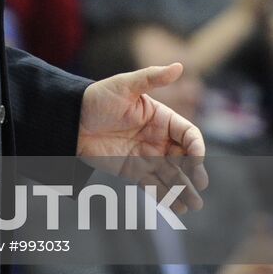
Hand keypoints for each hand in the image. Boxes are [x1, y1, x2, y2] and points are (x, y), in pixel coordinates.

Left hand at [77, 63, 207, 212]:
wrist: (71, 120)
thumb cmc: (98, 98)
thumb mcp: (125, 85)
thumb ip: (152, 77)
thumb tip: (180, 65)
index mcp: (162, 118)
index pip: (188, 134)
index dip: (196, 147)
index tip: (197, 160)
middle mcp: (159, 138)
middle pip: (184, 158)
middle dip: (195, 172)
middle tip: (201, 186)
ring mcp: (147, 156)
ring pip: (172, 175)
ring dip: (184, 189)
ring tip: (193, 205)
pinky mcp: (134, 171)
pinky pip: (154, 186)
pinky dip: (165, 197)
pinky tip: (177, 208)